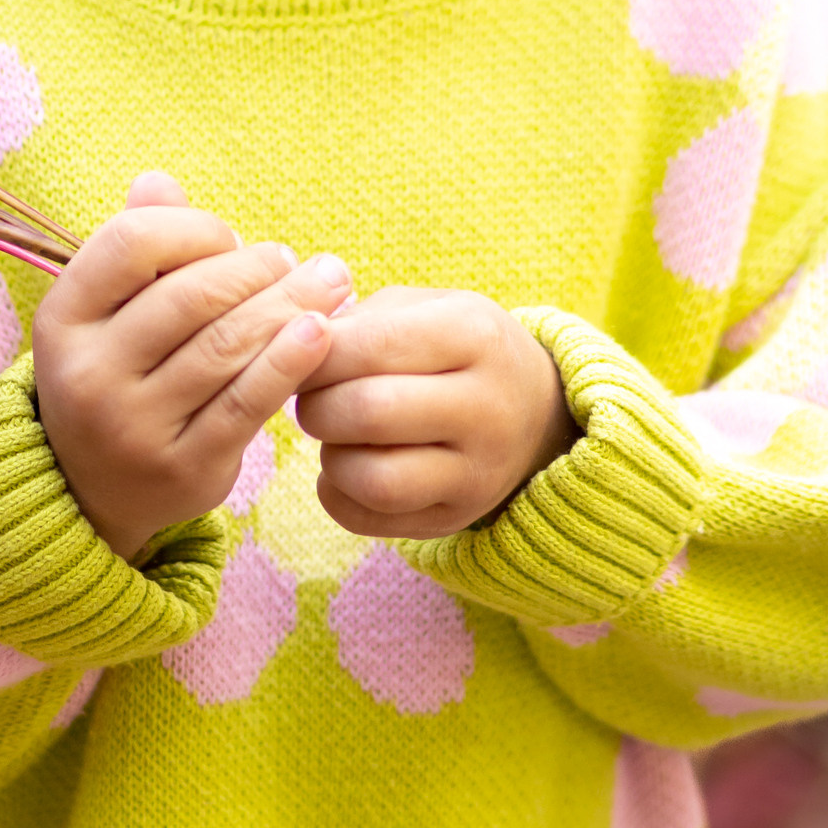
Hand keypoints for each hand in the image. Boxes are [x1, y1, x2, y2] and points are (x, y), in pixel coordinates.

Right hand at [32, 172, 354, 559]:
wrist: (92, 490)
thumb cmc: (116, 374)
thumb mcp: (105, 312)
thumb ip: (134, 246)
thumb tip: (159, 180)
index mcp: (62, 319)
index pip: (130, 243)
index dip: (193, 229)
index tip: (230, 239)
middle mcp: (87, 373)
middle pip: (190, 296)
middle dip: (256, 269)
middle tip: (296, 261)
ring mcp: (133, 426)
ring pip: (226, 347)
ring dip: (289, 305)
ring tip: (330, 284)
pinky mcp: (184, 467)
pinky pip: (249, 402)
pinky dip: (291, 361)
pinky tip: (322, 332)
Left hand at [295, 287, 576, 542]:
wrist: (537, 413)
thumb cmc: (456, 349)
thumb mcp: (425, 308)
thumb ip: (359, 321)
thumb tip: (289, 347)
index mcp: (474, 335)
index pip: (370, 346)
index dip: (315, 352)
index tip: (300, 352)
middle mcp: (486, 407)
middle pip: (367, 413)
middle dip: (316, 404)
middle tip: (312, 397)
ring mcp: (478, 472)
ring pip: (372, 478)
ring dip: (330, 455)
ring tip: (336, 434)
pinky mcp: (456, 517)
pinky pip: (370, 518)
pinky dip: (337, 493)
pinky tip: (348, 465)